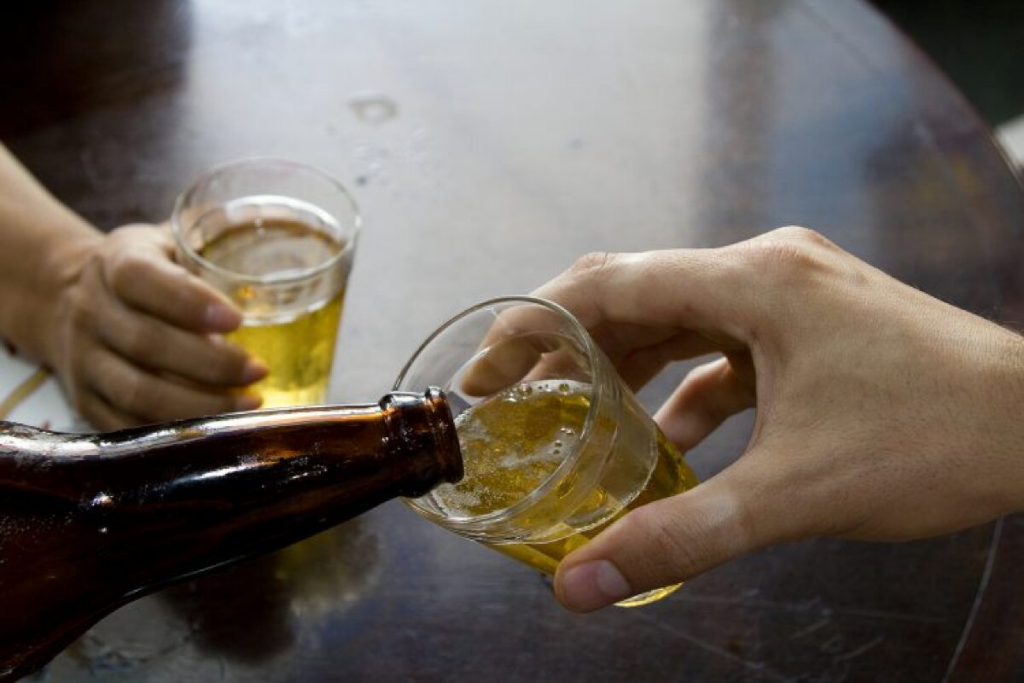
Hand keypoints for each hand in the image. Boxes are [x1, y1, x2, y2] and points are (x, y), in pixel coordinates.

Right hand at [43, 224, 265, 429]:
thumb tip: (273, 223)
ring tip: (248, 403)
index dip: (188, 302)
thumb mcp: (167, 240)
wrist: (66, 299)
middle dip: (210, 364)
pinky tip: (215, 427)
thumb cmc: (145, 270)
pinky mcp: (84, 400)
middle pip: (146, 344)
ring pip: (137, 392)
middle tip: (259, 371)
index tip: (238, 320)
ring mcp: (83, 360)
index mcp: (114, 263)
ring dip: (199, 404)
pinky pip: (128, 425)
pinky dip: (175, 431)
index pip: (140, 278)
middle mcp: (91, 311)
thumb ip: (212, 238)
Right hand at [536, 227, 1023, 611]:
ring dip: (623, 368)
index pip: (609, 283)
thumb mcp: (794, 494)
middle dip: (566, 348)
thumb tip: (580, 585)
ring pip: (677, 320)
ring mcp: (792, 294)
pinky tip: (665, 440)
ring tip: (570, 420)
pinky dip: (685, 389)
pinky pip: (723, 349)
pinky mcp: (811, 325)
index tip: (485, 373)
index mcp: (753, 282)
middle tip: (509, 401)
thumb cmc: (934, 440)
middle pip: (634, 294)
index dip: (533, 326)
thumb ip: (680, 535)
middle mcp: (765, 270)